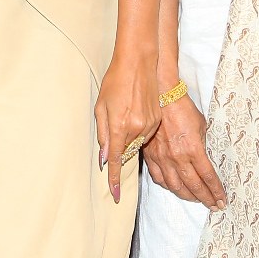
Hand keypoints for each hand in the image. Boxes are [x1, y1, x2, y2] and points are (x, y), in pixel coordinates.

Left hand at [96, 56, 158, 202]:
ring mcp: (149, 125)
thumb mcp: (101, 107)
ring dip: (127, 139)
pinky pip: (144, 135)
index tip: (115, 195)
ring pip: (135, 144)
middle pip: (125, 153)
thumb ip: (102, 133)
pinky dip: (137, 132)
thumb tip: (104, 157)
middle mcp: (136, 128)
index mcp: (120, 125)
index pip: (115, 159)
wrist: (138, 62)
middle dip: (118, 150)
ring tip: (123, 115)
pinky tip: (132, 114)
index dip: (114, 178)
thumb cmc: (115, 81)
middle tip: (114, 128)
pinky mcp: (156, 120)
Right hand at [142, 87, 223, 209]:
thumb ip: (202, 145)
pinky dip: (168, 186)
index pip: (208, 177)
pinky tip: (175, 188)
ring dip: (187, 196)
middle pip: (193, 186)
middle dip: (205, 198)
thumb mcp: (201, 126)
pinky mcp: (151, 156)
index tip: (222, 200)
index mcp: (193, 149)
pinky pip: (159, 178)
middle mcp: (177, 157)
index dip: (216, 191)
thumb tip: (205, 159)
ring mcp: (162, 158)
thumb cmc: (183, 108)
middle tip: (213, 205)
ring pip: (175, 187)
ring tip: (196, 199)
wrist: (161, 97)